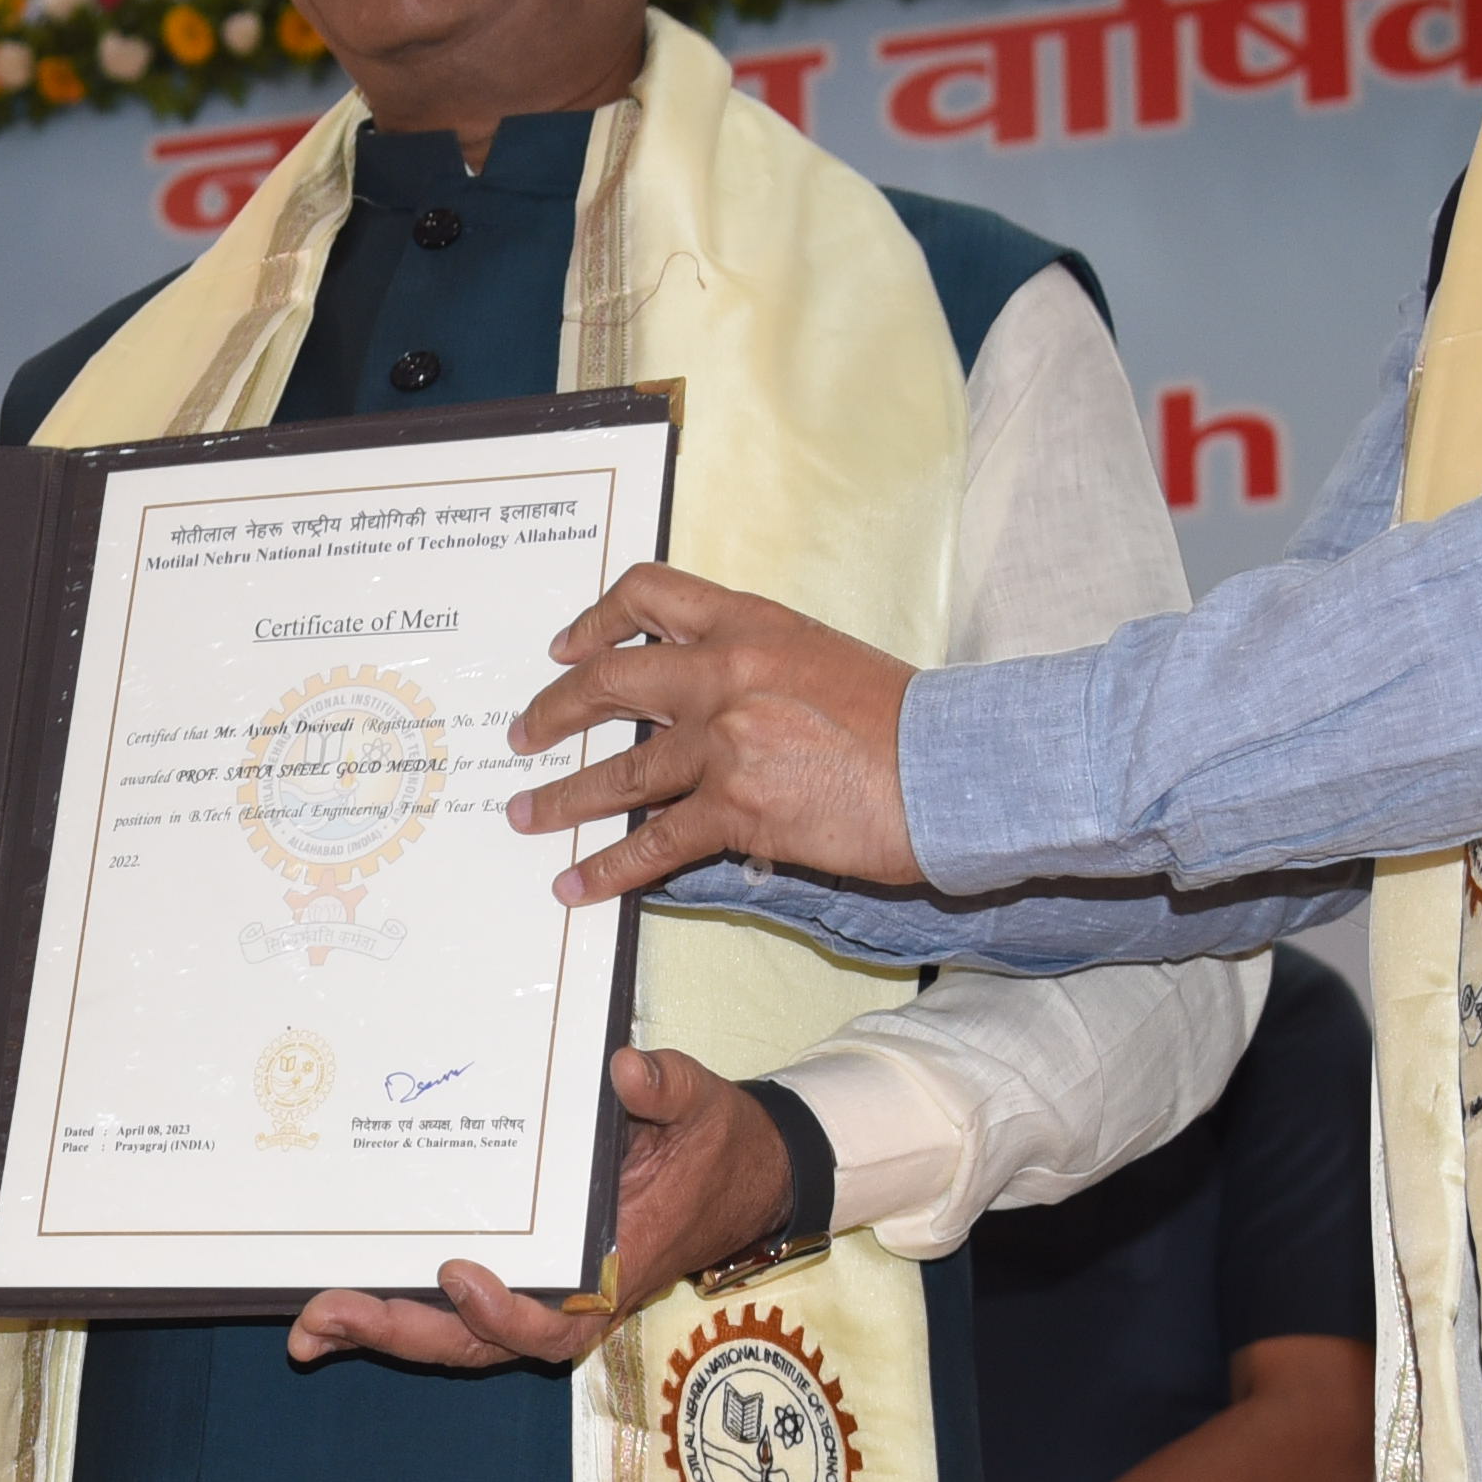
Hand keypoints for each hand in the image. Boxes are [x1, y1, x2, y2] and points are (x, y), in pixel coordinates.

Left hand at [286, 1046, 797, 1373]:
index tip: (458, 1274)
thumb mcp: (702, 1107)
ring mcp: (535, 1298)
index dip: (501, 1314)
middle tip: (324, 1316)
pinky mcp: (513, 1279)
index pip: (551, 1325)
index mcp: (611, 1274)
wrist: (731, 1174)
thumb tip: (627, 1068)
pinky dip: (395, 1309)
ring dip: (379, 1333)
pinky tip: (335, 1303)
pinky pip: (450, 1310)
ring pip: (451, 1336)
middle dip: (398, 1332)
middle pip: (474, 1342)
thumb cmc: (711, 1145)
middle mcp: (565, 1302)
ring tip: (308, 1329)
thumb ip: (668, 1089)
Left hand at [506, 566, 925, 903]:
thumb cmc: (907, 721)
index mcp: (752, 623)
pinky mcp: (738, 807)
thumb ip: (761, 670)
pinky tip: (578, 886)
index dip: (595, 621)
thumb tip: (717, 706)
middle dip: (554, 711)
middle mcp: (727, 671)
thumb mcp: (825, 658)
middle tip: (525, 733)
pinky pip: (653, 841)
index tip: (567, 649)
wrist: (956, 767)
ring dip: (562, 798)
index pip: (650, 595)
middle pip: (609, 681)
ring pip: (619, 769)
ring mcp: (727, 739)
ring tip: (525, 815)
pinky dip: (607, 869)